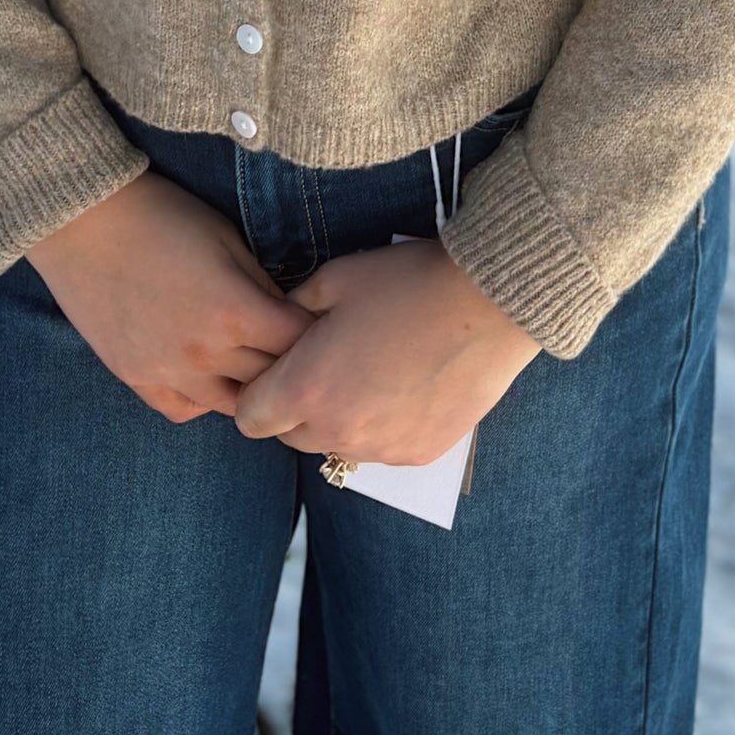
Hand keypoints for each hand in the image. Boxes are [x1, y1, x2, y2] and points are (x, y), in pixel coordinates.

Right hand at [25, 171, 314, 423]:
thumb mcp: (226, 238)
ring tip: (256, 365)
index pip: (299, 345)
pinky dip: (204, 399)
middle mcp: (205, 354)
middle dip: (291, 364)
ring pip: (232, 407)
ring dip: (250, 388)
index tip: (323, 325)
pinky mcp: (136, 379)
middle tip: (298, 349)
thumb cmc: (162, 215)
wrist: (83, 221)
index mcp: (235, 312)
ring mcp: (167, 373)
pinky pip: (184, 410)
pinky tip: (209, 374)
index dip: (317, 335)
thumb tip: (287, 314)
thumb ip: (261, 284)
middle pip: (271, 381)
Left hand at [232, 238, 541, 464]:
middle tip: (325, 364)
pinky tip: (403, 386)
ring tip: (369, 372)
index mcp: (306, 389)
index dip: (258, 392)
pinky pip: (380, 449)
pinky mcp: (417, 454)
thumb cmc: (404, 284)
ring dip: (339, 419)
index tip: (278, 368)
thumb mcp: (334, 280)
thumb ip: (292, 310)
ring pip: (336, 445)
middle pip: (291, 437)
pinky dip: (381, 426)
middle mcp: (338, 431)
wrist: (485, 304)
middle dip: (296, 406)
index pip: (250, 418)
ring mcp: (380, 450)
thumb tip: (280, 325)